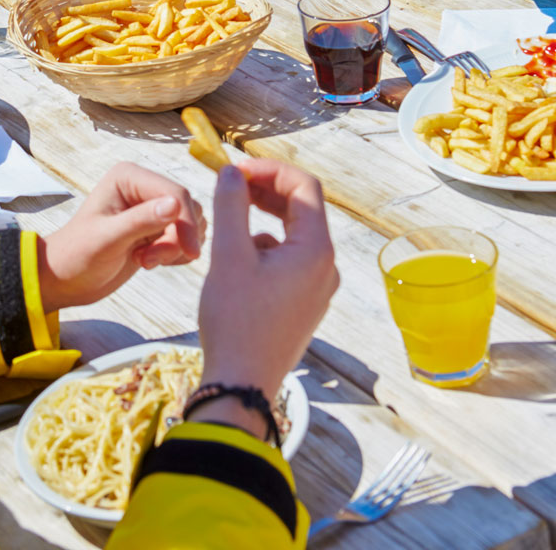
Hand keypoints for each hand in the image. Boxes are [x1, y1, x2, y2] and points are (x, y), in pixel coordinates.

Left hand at [37, 162, 204, 310]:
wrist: (67, 279)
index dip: (186, 222)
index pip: (175, 193)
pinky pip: (184, 238)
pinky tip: (148, 261)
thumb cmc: (78, 255)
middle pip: (186, 209)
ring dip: (174, 249)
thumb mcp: (108, 239)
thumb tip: (177, 204)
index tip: (190, 253)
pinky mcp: (156, 228)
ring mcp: (151, 208)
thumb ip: (141, 221)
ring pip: (188, 224)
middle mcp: (143, 187)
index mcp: (129, 177)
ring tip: (144, 260)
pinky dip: (175, 254)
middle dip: (175, 240)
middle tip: (148, 260)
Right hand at [198, 161, 337, 412]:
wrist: (241, 386)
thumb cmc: (236, 321)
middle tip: (230, 185)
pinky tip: (237, 257)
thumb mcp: (229, 255)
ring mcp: (316, 287)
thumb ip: (232, 205)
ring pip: (293, 234)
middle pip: (302, 208)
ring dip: (263, 216)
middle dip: (266, 190)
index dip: (270, 170)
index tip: (236, 170)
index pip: (304, 186)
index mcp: (316, 250)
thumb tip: (232, 172)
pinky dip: (265, 245)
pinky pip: (289, 259)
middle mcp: (325, 266)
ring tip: (229, 217)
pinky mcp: (303, 304)